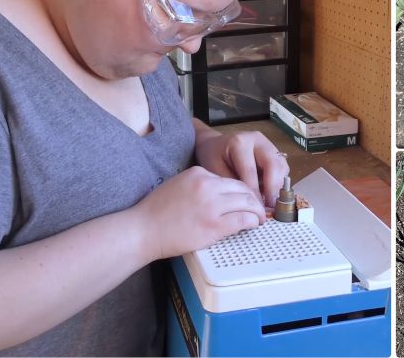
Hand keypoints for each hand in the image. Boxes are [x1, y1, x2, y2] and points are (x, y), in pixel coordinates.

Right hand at [132, 166, 265, 259]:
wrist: (143, 230)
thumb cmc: (155, 212)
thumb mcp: (178, 184)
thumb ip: (198, 185)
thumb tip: (218, 193)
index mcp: (198, 173)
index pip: (228, 179)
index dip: (240, 190)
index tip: (245, 198)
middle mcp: (207, 186)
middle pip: (242, 188)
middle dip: (254, 198)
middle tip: (259, 208)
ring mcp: (212, 205)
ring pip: (247, 202)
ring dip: (257, 210)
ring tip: (260, 217)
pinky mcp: (214, 225)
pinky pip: (242, 219)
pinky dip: (252, 221)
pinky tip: (254, 224)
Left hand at [194, 129, 289, 207]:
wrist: (215, 145)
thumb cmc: (213, 158)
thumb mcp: (215, 170)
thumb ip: (232, 185)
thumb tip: (249, 203)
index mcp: (240, 143)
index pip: (250, 170)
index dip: (254, 191)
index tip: (256, 208)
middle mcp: (258, 140)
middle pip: (273, 164)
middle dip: (273, 188)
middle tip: (270, 206)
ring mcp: (268, 144)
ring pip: (282, 166)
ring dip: (278, 185)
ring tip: (271, 201)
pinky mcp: (274, 151)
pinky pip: (282, 168)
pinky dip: (279, 182)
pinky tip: (270, 193)